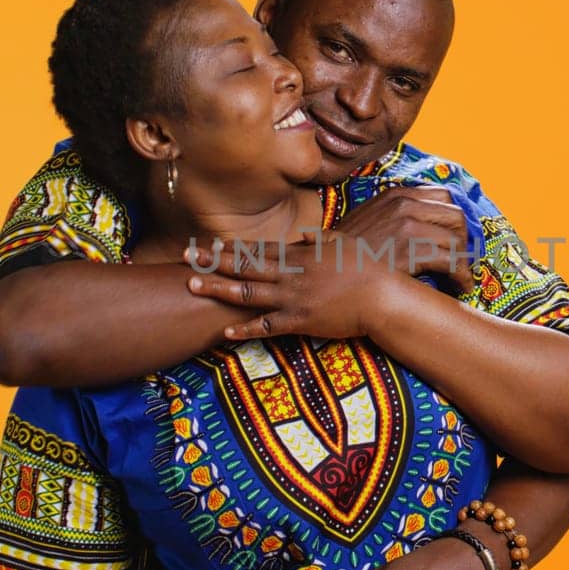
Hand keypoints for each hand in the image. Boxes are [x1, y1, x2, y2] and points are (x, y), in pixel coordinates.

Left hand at [183, 233, 416, 341]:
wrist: (383, 295)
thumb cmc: (367, 269)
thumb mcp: (341, 245)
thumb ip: (317, 241)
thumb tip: (302, 237)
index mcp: (299, 255)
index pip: (257, 250)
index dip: (229, 249)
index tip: (206, 246)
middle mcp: (291, 274)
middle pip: (244, 267)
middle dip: (212, 262)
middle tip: (184, 258)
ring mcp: (294, 297)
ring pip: (248, 292)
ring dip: (219, 289)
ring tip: (193, 286)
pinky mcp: (302, 321)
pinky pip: (267, 326)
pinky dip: (246, 329)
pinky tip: (225, 332)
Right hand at [331, 186, 474, 293]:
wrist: (327, 268)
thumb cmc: (346, 252)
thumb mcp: (367, 219)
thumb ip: (392, 214)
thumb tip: (420, 222)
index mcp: (396, 195)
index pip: (444, 196)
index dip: (452, 219)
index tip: (453, 237)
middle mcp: (405, 205)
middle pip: (456, 216)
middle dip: (463, 240)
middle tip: (461, 259)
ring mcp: (409, 226)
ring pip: (457, 240)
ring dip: (464, 261)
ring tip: (461, 277)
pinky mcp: (412, 251)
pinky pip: (452, 261)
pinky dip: (462, 276)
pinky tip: (460, 287)